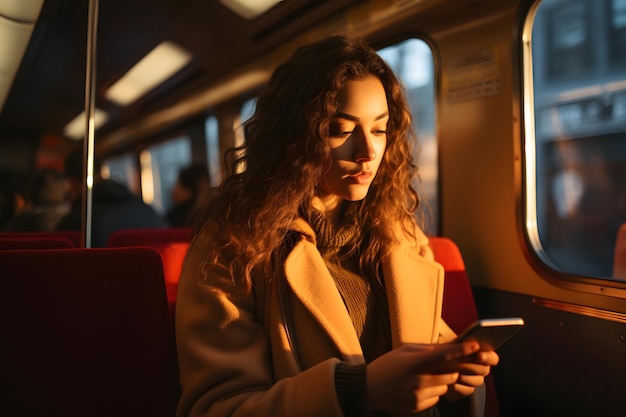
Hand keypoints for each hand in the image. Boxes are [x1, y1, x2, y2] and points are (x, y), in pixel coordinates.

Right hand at [366, 340, 480, 412]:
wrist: (368, 388)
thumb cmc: (386, 365)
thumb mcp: (403, 351)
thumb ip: (426, 350)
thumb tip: (447, 349)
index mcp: (414, 363)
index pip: (443, 356)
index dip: (461, 351)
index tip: (475, 345)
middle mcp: (418, 380)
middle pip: (451, 375)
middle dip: (450, 370)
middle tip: (440, 365)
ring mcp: (419, 395)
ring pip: (445, 387)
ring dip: (441, 382)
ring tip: (421, 377)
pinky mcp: (418, 406)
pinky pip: (436, 398)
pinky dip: (433, 392)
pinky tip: (416, 388)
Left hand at [444, 348, 499, 399]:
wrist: (433, 365)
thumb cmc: (444, 352)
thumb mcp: (453, 346)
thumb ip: (465, 345)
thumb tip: (474, 344)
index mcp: (481, 355)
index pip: (493, 358)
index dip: (488, 357)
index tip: (479, 355)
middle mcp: (481, 369)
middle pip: (485, 370)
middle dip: (471, 366)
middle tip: (458, 363)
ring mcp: (474, 380)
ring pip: (477, 381)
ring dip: (464, 376)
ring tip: (451, 371)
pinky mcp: (465, 390)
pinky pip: (467, 390)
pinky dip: (458, 386)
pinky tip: (449, 382)